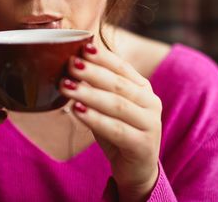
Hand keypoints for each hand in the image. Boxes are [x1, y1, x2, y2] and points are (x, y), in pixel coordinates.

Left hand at [60, 44, 161, 200]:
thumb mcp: (108, 108)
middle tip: (70, 64)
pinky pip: (116, 129)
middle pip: (118, 84)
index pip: (122, 67)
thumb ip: (97, 89)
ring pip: (117, 105)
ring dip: (89, 94)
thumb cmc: (118, 133)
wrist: (137, 170)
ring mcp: (150, 124)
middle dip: (92, 72)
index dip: (103, 57)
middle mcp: (151, 103)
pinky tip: (77, 111)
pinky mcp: (143, 145)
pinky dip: (95, 119)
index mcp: (143, 89)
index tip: (83, 46)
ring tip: (66, 86)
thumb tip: (71, 64)